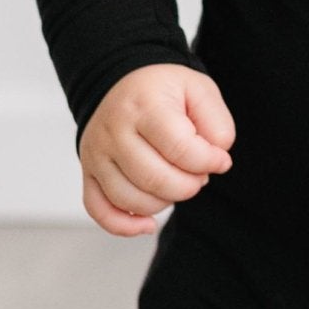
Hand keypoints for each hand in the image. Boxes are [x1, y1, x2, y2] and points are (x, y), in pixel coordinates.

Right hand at [78, 64, 234, 236]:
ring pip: (131, 200)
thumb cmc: (164, 91)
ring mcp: (96, 154)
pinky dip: (125, 225)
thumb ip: (217, 124)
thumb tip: (215, 160)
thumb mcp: (200, 90)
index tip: (220, 160)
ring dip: (165, 203)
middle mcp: (113, 130)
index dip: (209, 162)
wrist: (124, 84)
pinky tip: (148, 223)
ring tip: (176, 183)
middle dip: (189, 185)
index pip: (180, 149)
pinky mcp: (88, 173)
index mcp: (144, 105)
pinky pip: (99, 210)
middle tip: (198, 174)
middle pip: (155, 179)